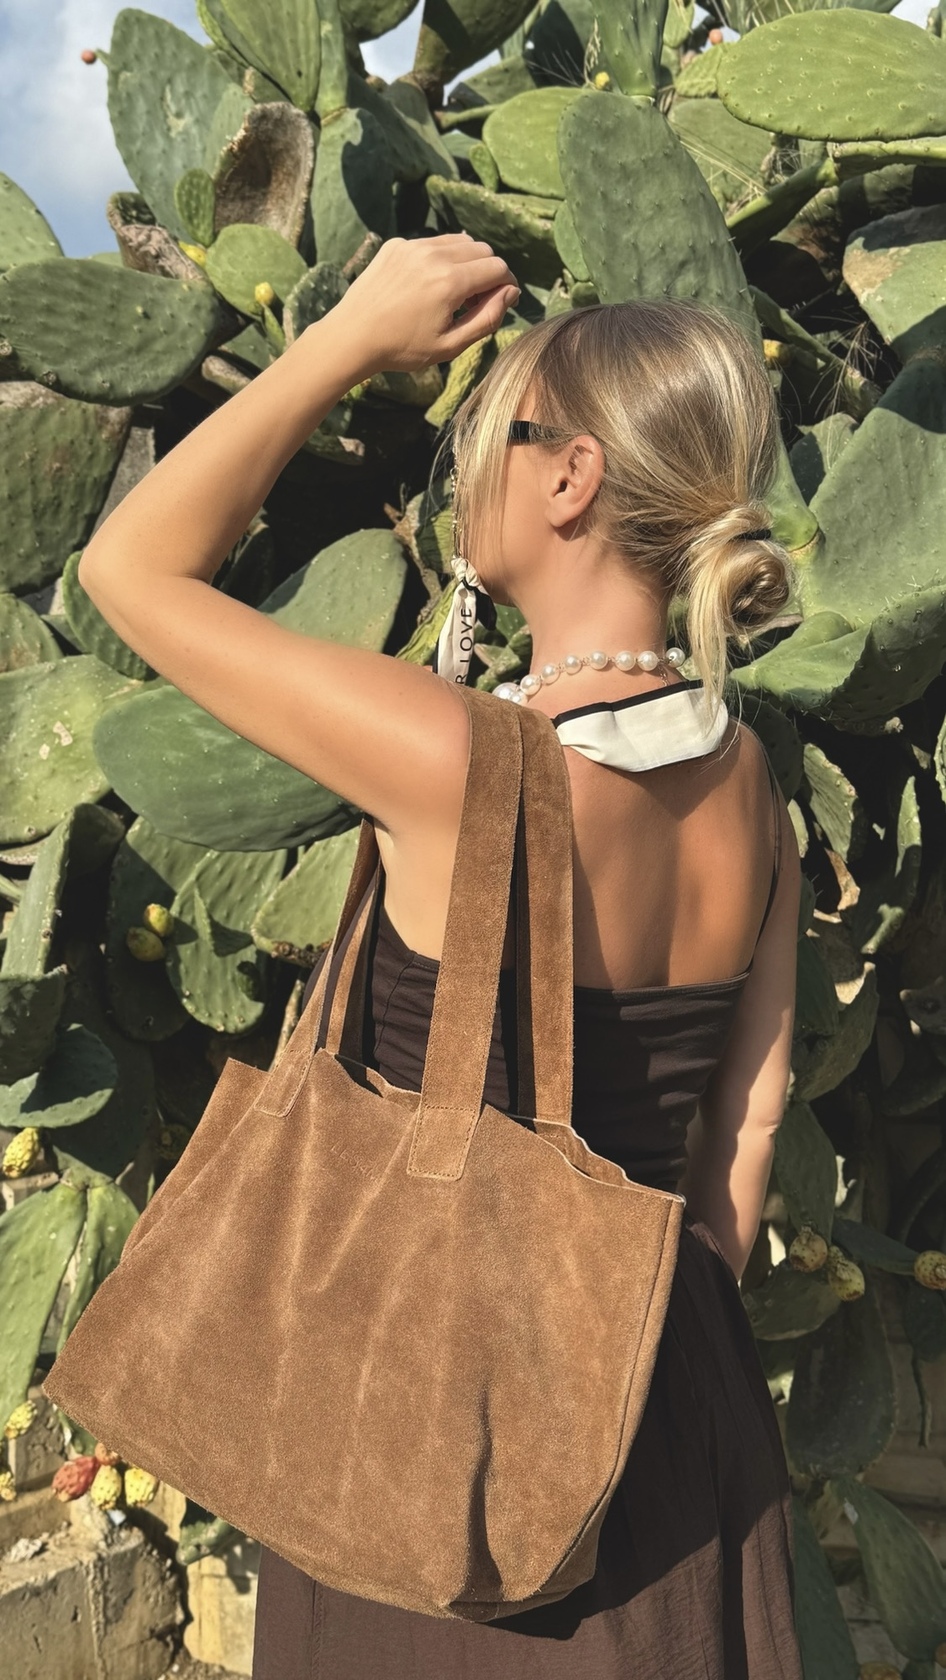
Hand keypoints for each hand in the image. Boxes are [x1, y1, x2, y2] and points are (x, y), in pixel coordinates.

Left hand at [324, 234, 520, 375]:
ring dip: (467, 263)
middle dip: (489, 273)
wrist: (353, 336)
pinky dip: (442, 258)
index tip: (501, 302)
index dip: (507, 285)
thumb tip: (510, 293)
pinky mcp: (397, 245)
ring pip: (460, 242)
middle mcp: (435, 255)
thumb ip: (487, 319)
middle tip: (476, 301)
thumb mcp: (451, 345)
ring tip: (454, 292)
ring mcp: (413, 246)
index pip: (498, 268)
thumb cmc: (402, 348)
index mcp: (451, 282)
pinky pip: (433, 243)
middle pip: (483, 250)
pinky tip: (428, 284)